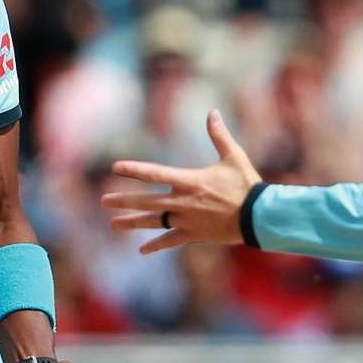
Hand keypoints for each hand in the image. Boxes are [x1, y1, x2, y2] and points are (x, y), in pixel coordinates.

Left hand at [103, 110, 260, 252]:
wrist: (258, 217)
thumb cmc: (247, 185)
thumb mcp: (234, 156)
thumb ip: (219, 135)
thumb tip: (213, 112)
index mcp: (190, 180)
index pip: (155, 173)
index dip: (134, 169)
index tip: (116, 167)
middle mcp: (183, 201)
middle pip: (147, 201)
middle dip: (124, 200)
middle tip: (104, 201)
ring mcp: (187, 220)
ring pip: (154, 222)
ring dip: (133, 223)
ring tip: (114, 224)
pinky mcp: (194, 235)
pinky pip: (171, 241)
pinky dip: (157, 245)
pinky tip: (142, 250)